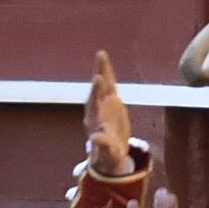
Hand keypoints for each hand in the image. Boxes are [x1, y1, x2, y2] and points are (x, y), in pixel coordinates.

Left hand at [84, 50, 132, 175]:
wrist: (109, 153)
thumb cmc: (106, 153)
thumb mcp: (106, 151)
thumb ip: (102, 143)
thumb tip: (96, 137)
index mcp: (94, 120)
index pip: (96, 102)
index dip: (98, 91)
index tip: (99, 78)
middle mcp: (98, 109)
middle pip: (99, 89)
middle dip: (100, 73)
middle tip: (100, 57)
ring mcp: (105, 105)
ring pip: (104, 85)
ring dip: (103, 70)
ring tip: (100, 54)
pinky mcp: (113, 104)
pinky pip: (110, 86)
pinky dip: (108, 75)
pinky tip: (104, 62)